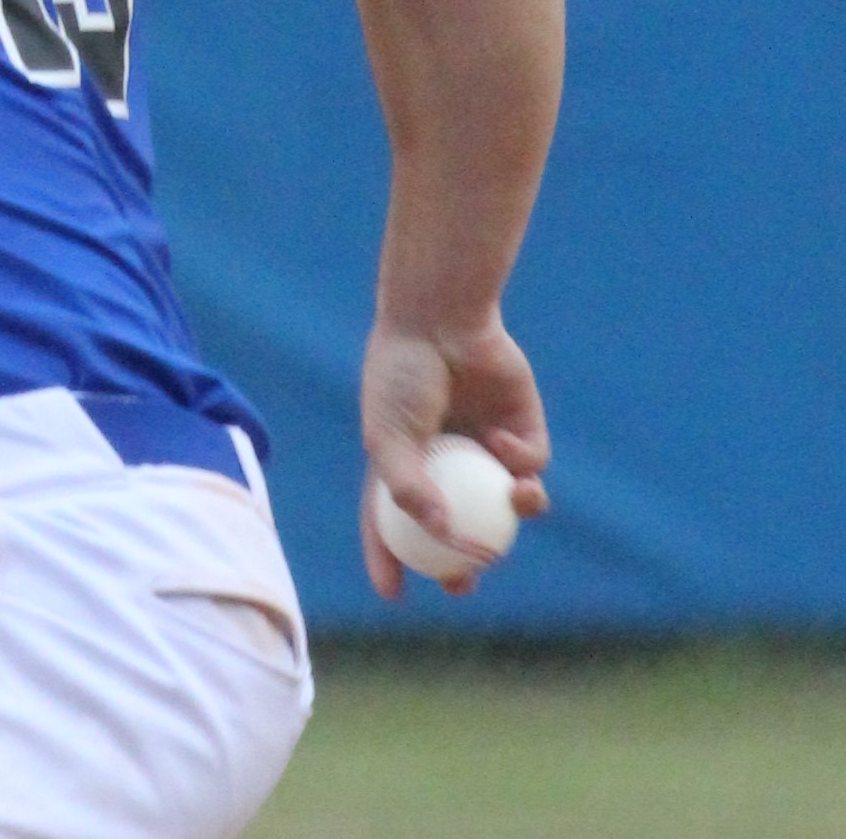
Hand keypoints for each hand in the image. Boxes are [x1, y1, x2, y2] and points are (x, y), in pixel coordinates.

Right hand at [358, 315, 549, 598]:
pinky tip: (499, 437)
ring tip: (518, 501)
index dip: (390, 559)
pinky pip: (529, 464)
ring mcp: (485, 449)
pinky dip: (519, 460)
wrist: (441, 321)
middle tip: (465, 582)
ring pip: (506, 505)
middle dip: (463, 563)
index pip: (391, 523)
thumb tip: (444, 537)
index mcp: (403, 463)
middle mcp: (446, 463)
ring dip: (516, 516)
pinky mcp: (520, 430)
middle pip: (458, 529)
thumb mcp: (387, 436)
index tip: (394, 594)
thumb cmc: (401, 375)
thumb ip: (407, 489)